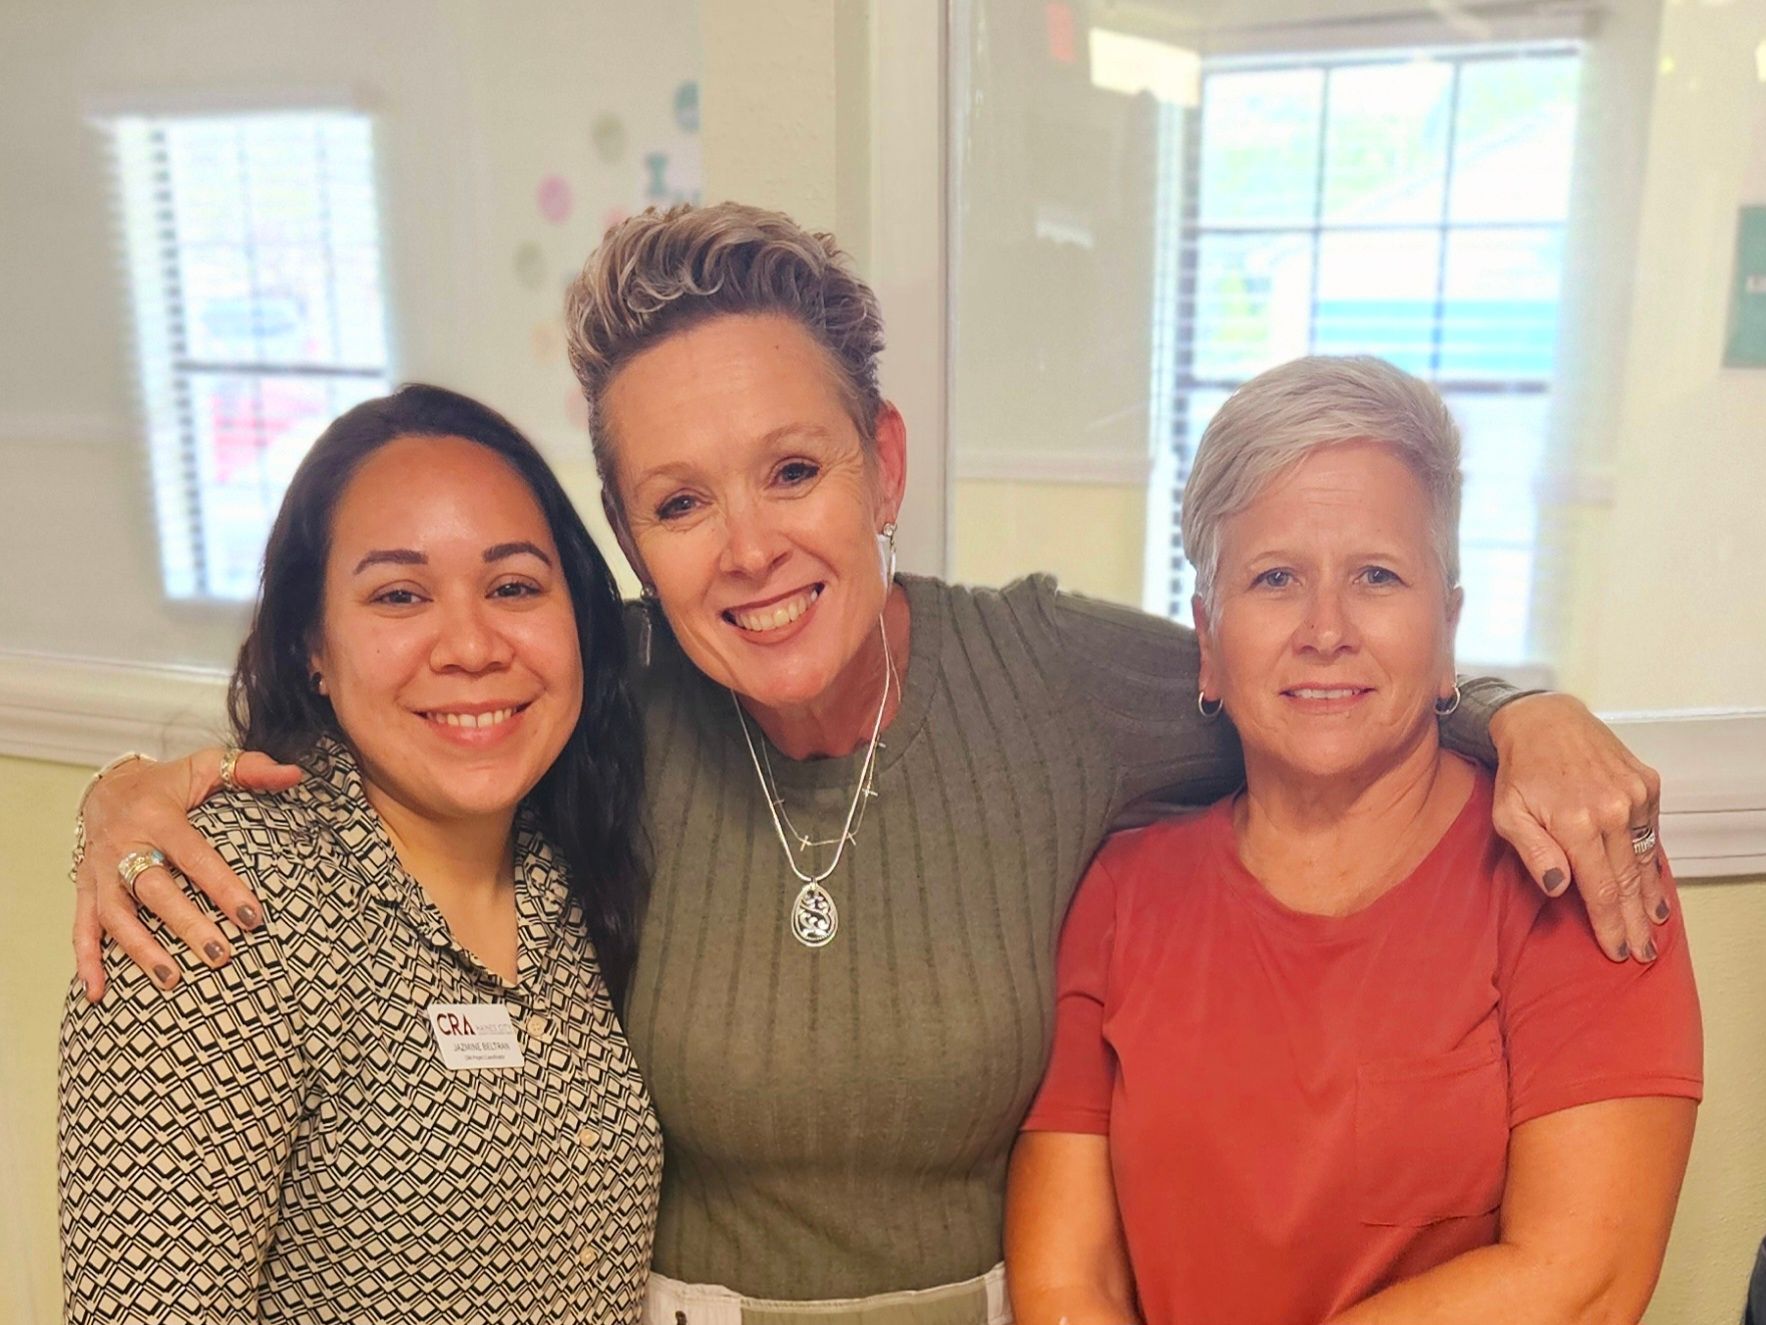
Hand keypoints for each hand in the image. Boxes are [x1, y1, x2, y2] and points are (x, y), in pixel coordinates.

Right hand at [74, 748, 301, 1001]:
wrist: (106, 786)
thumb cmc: (168, 783)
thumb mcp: (207, 766)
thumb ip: (252, 769)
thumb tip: (296, 775)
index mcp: (157, 816)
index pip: (194, 855)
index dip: (222, 886)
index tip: (252, 917)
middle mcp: (123, 845)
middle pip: (153, 890)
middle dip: (186, 925)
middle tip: (220, 956)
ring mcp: (100, 870)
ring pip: (116, 915)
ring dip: (140, 950)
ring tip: (172, 980)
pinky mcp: (85, 889)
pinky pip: (81, 927)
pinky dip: (87, 961)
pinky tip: (98, 993)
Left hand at [1487, 693, 1667, 962]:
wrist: (1545, 720)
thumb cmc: (1519, 772)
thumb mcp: (1507, 814)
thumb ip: (1533, 852)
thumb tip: (1558, 889)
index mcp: (1575, 822)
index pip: (1599, 888)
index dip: (1609, 923)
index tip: (1615, 949)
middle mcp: (1612, 810)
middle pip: (1627, 880)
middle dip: (1634, 921)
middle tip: (1640, 950)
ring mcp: (1635, 796)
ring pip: (1644, 859)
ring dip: (1649, 897)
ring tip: (1653, 927)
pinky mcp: (1647, 784)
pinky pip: (1651, 833)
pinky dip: (1653, 861)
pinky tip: (1653, 886)